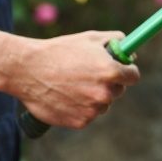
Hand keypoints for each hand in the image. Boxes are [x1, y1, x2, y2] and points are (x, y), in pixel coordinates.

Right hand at [10, 30, 140, 128]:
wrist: (28, 70)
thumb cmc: (59, 51)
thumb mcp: (90, 38)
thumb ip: (115, 41)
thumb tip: (129, 51)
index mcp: (111, 71)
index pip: (133, 76)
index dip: (127, 71)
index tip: (122, 69)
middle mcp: (105, 93)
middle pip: (119, 90)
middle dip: (109, 83)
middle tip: (90, 74)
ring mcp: (92, 109)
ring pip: (102, 104)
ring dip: (94, 97)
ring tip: (72, 84)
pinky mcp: (80, 122)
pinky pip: (88, 114)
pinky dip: (80, 107)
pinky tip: (65, 95)